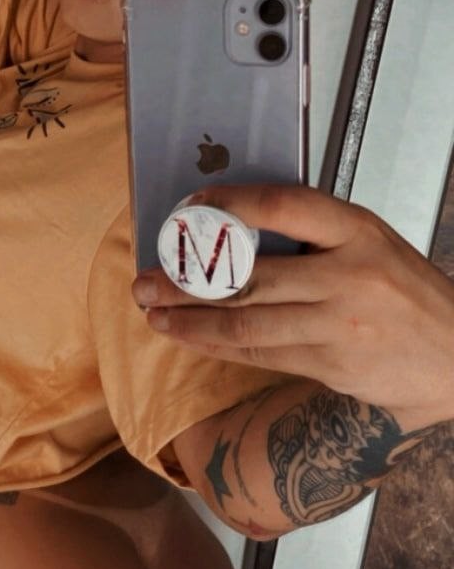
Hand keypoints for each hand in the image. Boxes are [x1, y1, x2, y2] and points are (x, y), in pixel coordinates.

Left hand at [131, 184, 453, 428]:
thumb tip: (231, 229)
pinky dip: (217, 345)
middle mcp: (348, 274)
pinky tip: (188, 336)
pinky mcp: (330, 362)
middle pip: (251, 275)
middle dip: (188, 280)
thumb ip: (313, 233)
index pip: (285, 205)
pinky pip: (260, 353)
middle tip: (145, 279)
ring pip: (247, 321)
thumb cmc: (402, 290)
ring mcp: (338, 323)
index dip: (231, 205)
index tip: (189, 208)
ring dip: (191, 320)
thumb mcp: (370, 241)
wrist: (453, 354)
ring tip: (153, 312)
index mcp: (358, 230)